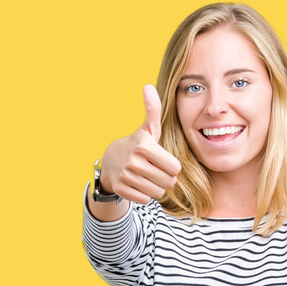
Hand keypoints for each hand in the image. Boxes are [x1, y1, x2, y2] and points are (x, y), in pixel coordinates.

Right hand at [100, 84, 181, 204]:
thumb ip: (153, 109)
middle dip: (166, 178)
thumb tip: (148, 85)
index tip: (163, 161)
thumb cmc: (138, 144)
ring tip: (148, 177)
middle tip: (156, 170)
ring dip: (156, 187)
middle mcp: (134, 161)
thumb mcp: (148, 129)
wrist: (110, 160)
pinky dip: (145, 195)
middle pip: (168, 182)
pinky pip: (146, 200)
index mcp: (144, 146)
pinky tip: (139, 184)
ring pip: (158, 192)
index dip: (172, 166)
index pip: (175, 168)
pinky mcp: (121, 189)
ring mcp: (126, 176)